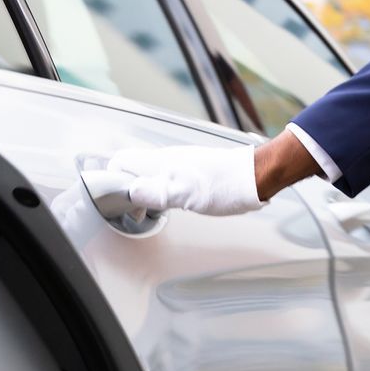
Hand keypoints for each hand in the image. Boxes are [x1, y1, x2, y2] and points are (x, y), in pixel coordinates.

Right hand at [108, 144, 264, 216]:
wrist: (257, 176)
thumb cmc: (226, 186)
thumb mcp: (188, 195)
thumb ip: (157, 192)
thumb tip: (131, 192)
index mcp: (163, 163)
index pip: (122, 161)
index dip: (112, 180)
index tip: (115, 201)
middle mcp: (169, 159)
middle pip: (134, 168)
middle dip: (127, 188)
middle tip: (132, 210)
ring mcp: (182, 163)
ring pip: (150, 173)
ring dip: (144, 191)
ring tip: (149, 211)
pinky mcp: (194, 170)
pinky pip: (167, 178)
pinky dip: (161, 191)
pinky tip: (170, 205)